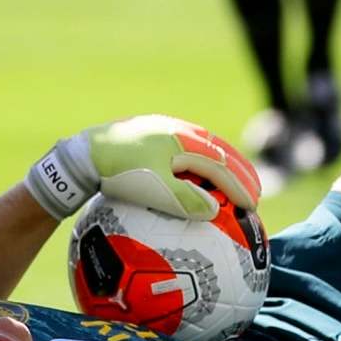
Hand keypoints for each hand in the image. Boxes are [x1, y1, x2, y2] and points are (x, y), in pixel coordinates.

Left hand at [25, 115, 260, 221]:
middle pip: (218, 150)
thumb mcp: (155, 190)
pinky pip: (186, 149)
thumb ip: (185, 200)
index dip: (240, 184)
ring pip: (204, 146)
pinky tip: (199, 176)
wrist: (85, 153)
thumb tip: (214, 210)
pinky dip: (201, 162)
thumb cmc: (121, 172)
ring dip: (222, 164)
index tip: (253, 204)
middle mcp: (179, 130)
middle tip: (256, 190)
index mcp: (184, 140)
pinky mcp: (151, 135)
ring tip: (233, 181)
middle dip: (239, 170)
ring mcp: (165, 130)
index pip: (221, 164)